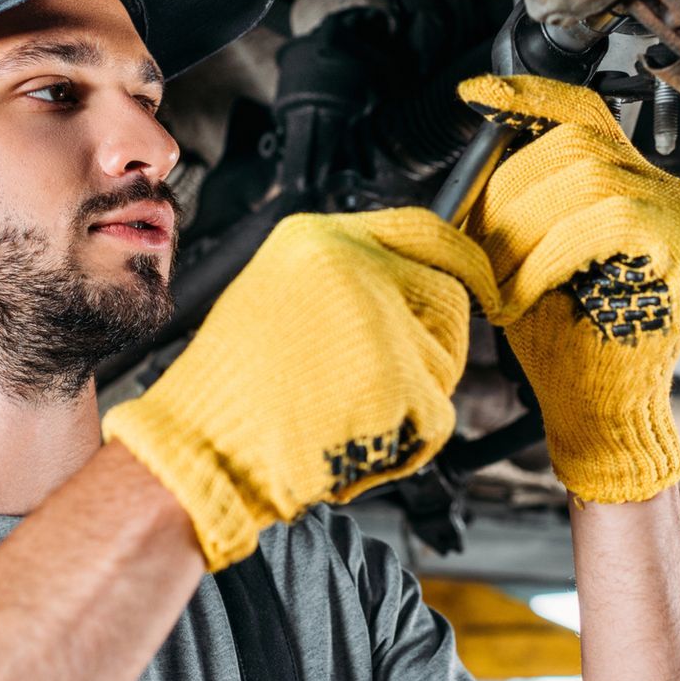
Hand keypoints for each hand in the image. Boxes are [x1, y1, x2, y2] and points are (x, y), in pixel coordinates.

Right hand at [103, 208, 496, 568]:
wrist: (200, 449)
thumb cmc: (229, 393)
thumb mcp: (279, 300)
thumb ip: (348, 283)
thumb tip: (414, 286)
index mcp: (317, 239)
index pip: (423, 230)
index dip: (461, 259)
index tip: (479, 279)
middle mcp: (353, 267)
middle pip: (447, 299)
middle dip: (431, 347)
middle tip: (381, 382)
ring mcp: (379, 321)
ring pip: (444, 362)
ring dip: (412, 400)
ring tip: (344, 409)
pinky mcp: (396, 378)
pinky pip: (434, 416)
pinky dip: (403, 443)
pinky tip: (349, 437)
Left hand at [457, 75, 679, 502]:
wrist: (602, 414)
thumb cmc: (564, 346)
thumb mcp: (525, 258)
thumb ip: (517, 206)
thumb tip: (474, 161)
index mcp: (634, 186)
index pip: (586, 114)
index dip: (531, 97)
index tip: (479, 96)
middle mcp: (668, 193)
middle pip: (577, 144)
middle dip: (509, 192)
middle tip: (477, 251)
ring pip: (588, 178)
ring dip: (524, 231)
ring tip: (500, 281)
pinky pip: (606, 220)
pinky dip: (549, 255)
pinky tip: (526, 293)